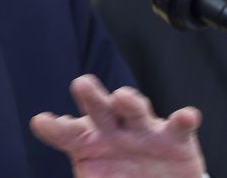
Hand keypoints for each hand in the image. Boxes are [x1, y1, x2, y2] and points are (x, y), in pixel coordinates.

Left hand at [31, 74, 205, 177]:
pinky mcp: (175, 138)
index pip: (66, 133)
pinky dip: (183, 120)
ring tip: (122, 97)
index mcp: (88, 142)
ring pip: (134, 109)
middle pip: (99, 108)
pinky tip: (185, 116)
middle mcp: (114, 130)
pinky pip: (179, 126)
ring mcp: (144, 131)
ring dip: (129, 101)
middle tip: (81, 84)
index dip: (53, 127)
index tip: (41, 121)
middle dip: (91, 95)